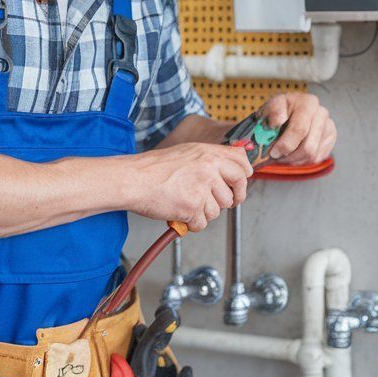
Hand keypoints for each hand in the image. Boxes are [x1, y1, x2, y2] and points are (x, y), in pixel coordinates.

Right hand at [125, 143, 253, 231]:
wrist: (134, 179)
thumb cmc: (153, 168)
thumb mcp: (186, 153)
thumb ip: (208, 159)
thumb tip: (229, 166)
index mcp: (208, 153)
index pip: (242, 163)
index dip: (244, 176)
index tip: (239, 183)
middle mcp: (209, 168)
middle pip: (236, 190)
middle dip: (230, 200)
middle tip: (221, 203)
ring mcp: (202, 188)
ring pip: (218, 210)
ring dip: (204, 212)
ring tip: (185, 203)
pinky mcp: (193, 206)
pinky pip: (202, 223)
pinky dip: (191, 223)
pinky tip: (179, 212)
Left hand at [262, 92, 335, 164]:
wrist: (286, 114)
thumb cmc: (278, 112)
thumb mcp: (270, 107)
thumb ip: (272, 112)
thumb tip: (278, 121)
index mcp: (308, 103)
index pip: (299, 130)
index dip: (285, 145)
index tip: (273, 152)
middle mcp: (322, 113)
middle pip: (308, 147)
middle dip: (289, 156)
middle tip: (277, 156)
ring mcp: (328, 127)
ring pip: (312, 155)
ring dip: (294, 160)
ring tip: (283, 155)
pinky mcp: (330, 139)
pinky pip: (317, 158)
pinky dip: (302, 160)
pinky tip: (293, 153)